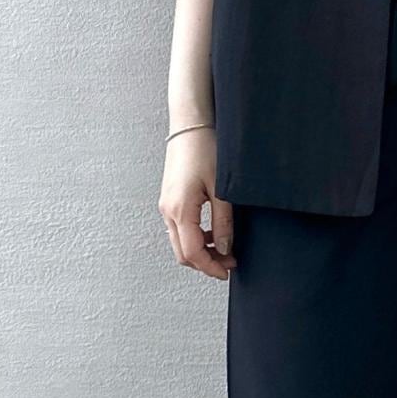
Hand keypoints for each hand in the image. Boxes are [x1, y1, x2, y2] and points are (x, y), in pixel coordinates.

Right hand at [159, 127, 236, 278]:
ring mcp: (166, 206)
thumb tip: (224, 248)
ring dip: (200, 251)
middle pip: (182, 253)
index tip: (228, 271)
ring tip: (225, 249)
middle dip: (205, 263)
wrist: (190, 126)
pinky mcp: (169, 200)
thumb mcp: (221, 189)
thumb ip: (223, 222)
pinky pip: (179, 229)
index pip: (192, 253)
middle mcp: (168, 211)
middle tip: (230, 263)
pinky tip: (213, 232)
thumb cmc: (205, 150)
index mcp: (180, 210)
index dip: (211, 267)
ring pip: (180, 242)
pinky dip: (195, 238)